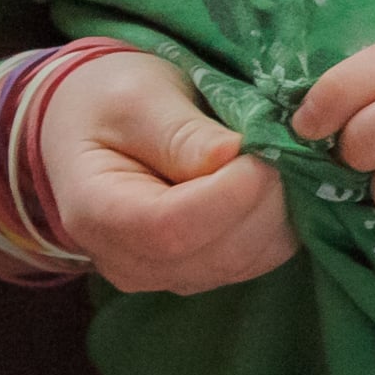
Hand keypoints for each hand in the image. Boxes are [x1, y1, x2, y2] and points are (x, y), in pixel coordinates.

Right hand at [37, 47, 297, 294]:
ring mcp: (168, 276)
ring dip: (278, 210)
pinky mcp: (203, 272)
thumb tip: (232, 155)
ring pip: (247, 260)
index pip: (171, 229)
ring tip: (275, 157)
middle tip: (280, 145)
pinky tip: (271, 181)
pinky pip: (258, 259)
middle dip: (264, 199)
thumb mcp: (135, 99)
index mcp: (96, 214)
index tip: (259, 151)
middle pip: (217, 252)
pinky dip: (279, 222)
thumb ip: (179, 131)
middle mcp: (129, 263)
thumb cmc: (109, 104)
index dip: (228, 195)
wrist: (93, 128)